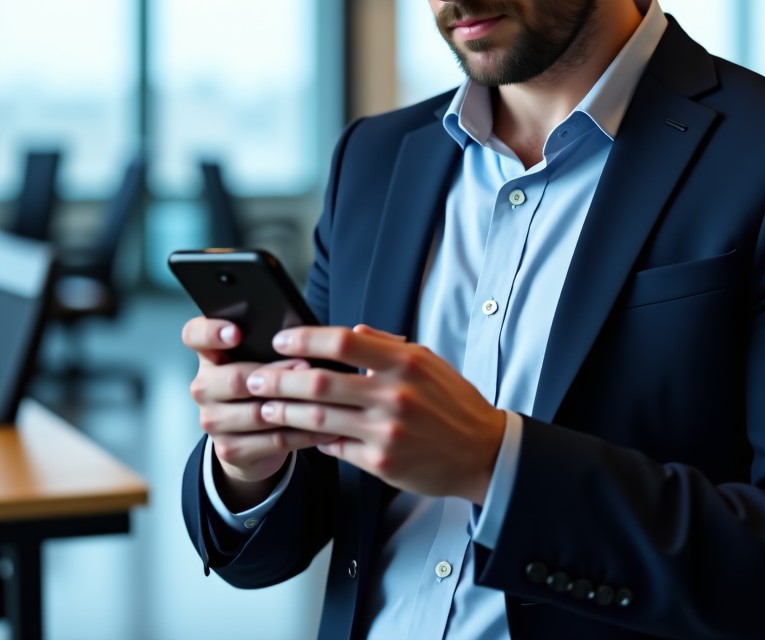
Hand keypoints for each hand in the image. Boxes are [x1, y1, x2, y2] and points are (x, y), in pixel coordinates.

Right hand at [181, 316, 342, 506]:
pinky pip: (273, 440)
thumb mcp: (261, 358)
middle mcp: (204, 386)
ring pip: (256, 413)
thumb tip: (306, 331)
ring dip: (293, 405)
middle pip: (232, 378)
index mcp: (209, 355)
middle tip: (306, 365)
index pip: (194, 335)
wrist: (252, 438)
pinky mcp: (229, 450)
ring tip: (325, 396)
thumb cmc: (264, 382)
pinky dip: (304, 433)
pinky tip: (329, 426)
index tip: (236, 333)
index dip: (211, 332)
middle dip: (274, 373)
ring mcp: (213, 420)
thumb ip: (272, 342)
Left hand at [251, 324, 505, 503]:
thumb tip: (353, 330)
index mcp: (406, 362)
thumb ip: (388, 345)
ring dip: (285, 411)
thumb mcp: (429, 362)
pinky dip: (313, 438)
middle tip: (256, 377)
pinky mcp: (381, 461)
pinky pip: (334, 447)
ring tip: (265, 406)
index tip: (282, 339)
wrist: (481, 451)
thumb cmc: (453, 403)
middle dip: (279, 378)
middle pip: (320, 382)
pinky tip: (298, 431)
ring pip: (319, 418)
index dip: (306, 339)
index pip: (344, 341)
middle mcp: (394, 394)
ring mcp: (386, 430)